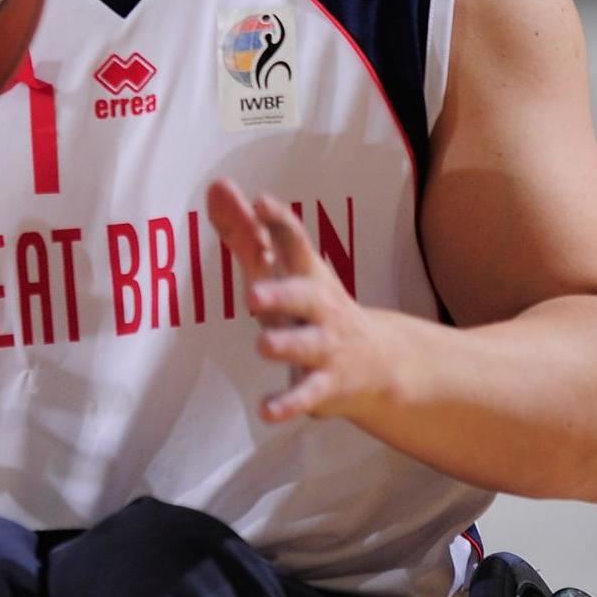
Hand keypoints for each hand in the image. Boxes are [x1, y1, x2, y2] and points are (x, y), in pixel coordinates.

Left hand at [206, 178, 393, 423]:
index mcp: (307, 275)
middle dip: (282, 293)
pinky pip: (306, 394)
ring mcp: (325, 346)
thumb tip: (216, 186)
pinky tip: (266, 410)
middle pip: (303, 296)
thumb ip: (245, 230)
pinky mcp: (324, 385)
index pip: (295, 243)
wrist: (380, 363)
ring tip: (263, 346)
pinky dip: (288, 403)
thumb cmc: (312, 306)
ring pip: (306, 345)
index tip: (261, 202)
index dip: (279, 223)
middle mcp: (319, 308)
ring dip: (286, 345)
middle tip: (253, 294)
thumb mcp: (283, 269)